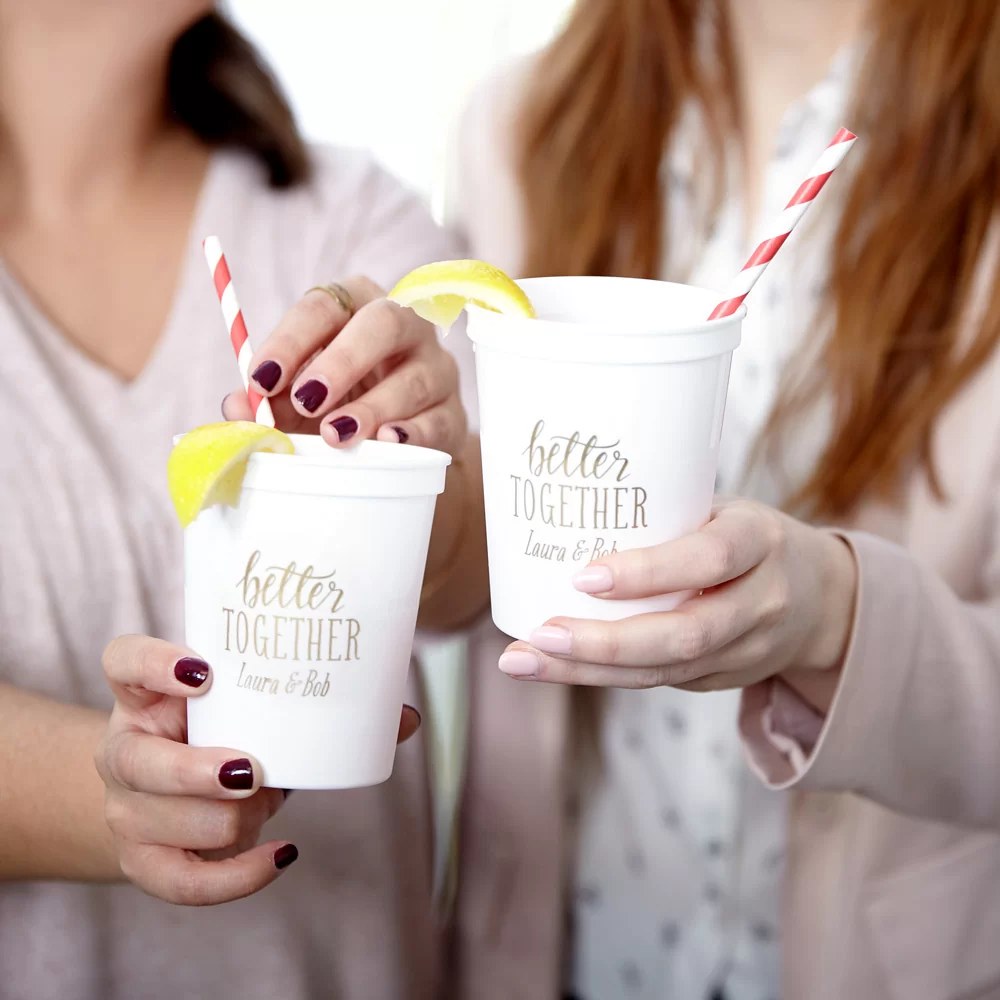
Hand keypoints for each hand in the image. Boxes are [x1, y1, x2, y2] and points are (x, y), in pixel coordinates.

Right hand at [95, 634, 420, 904]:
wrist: (173, 797)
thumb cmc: (225, 737)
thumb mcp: (255, 713)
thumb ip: (321, 708)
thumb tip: (402, 718)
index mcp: (146, 694)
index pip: (124, 661)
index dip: (155, 663)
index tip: (205, 671)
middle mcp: (125, 748)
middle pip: (137, 760)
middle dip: (195, 771)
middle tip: (251, 769)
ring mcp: (125, 807)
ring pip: (163, 821)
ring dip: (227, 818)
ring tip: (266, 800)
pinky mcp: (142, 860)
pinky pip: (181, 881)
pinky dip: (236, 875)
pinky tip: (280, 854)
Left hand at [222, 278, 465, 455]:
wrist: (392, 439)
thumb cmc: (338, 401)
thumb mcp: (296, 396)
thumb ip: (266, 398)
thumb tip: (235, 406)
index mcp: (358, 305)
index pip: (325, 304)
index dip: (291, 339)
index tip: (261, 378)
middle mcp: (405, 325)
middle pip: (383, 322)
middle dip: (343, 360)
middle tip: (306, 400)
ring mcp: (436, 367)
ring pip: (414, 377)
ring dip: (372, 407)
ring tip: (336, 435)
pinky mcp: (453, 412)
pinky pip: (440, 419)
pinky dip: (414, 433)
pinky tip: (388, 443)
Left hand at [498, 498, 857, 691]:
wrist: (823, 599)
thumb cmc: (747, 537)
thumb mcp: (723, 509)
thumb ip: (664, 512)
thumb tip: (561, 492)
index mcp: (760, 541)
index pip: (709, 559)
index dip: (649, 572)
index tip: (585, 575)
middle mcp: (762, 601)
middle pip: (685, 635)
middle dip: (605, 643)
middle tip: (539, 636)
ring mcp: (746, 650)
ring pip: (665, 672)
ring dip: (587, 671)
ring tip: (523, 660)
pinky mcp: (723, 680)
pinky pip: (658, 683)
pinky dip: (601, 676)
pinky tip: (552, 666)